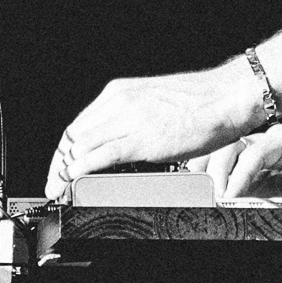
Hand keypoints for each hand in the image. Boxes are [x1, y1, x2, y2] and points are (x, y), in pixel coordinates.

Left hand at [46, 65, 252, 197]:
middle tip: (54, 185)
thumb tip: (121, 140)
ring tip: (61, 190)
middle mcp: (119, 101)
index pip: (79, 124)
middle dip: (59, 163)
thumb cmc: (202, 102)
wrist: (227, 97)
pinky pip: (99, 156)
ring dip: (65, 171)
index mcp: (120, 92)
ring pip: (80, 146)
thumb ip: (134, 118)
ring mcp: (129, 119)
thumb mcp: (156, 103)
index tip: (60, 167)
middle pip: (73, 136)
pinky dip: (80, 171)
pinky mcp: (141, 138)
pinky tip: (74, 181)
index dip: (64, 150)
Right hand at [185, 125, 281, 204]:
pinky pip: (223, 160)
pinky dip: (209, 170)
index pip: (256, 153)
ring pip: (223, 150)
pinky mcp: (249, 162)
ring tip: (202, 192)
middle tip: (216, 199)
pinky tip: (202, 184)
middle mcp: (267, 140)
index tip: (230, 197)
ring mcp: (256, 149)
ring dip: (209, 169)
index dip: (240, 175)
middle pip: (232, 147)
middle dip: (220, 172)